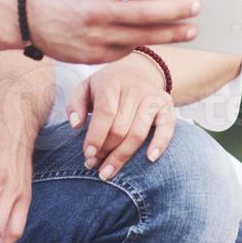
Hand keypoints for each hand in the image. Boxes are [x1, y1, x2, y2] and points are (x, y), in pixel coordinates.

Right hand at [26, 0, 200, 63]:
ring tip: (191, 30)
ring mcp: (95, 37)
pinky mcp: (94, 56)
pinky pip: (127, 50)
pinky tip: (159, 38)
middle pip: (145, 13)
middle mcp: (96, 11)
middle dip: (176, 11)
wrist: (28, 16)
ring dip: (171, 34)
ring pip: (142, 38)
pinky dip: (143, 43)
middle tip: (197, 8)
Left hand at [68, 53, 175, 179]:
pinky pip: (166, 127)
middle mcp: (134, 88)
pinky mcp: (166, 105)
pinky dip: (160, 143)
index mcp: (112, 82)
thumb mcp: (86, 88)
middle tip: (93, 165)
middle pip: (120, 128)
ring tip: (108, 172)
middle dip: (105, 150)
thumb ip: (75, 105)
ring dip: (123, 156)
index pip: (105, 112)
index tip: (88, 154)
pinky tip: (150, 159)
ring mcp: (152, 97)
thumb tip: (75, 125)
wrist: (139, 70)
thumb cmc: (107, 86)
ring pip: (138, 133)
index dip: (96, 136)